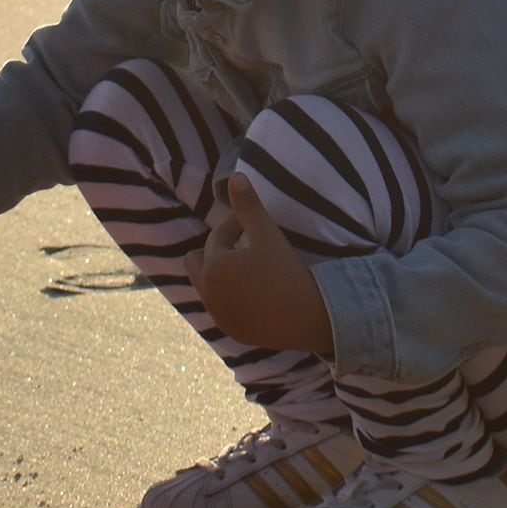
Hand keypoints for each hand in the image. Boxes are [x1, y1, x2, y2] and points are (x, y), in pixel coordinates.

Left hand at [184, 174, 334, 357]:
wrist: (309, 317)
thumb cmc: (287, 271)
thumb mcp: (267, 234)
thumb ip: (247, 206)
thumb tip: (234, 176)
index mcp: (212, 269)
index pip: (217, 237)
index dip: (234, 224)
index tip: (253, 221)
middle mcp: (208, 295)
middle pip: (197, 262)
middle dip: (216, 250)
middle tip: (244, 245)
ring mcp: (219, 316)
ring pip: (208, 286)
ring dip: (221, 273)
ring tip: (248, 267)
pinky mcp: (233, 331)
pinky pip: (222, 307)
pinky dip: (231, 296)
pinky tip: (254, 291)